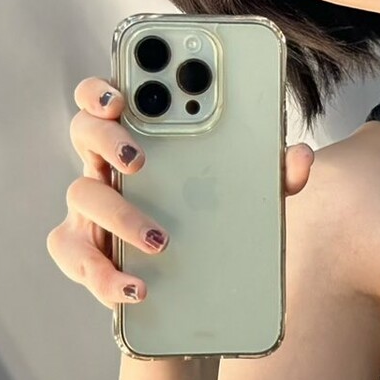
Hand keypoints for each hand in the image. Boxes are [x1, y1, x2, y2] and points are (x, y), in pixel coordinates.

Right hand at [47, 75, 315, 309]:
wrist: (197, 289)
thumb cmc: (212, 221)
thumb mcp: (247, 195)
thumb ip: (272, 175)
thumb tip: (300, 156)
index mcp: (138, 140)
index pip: (107, 98)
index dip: (102, 90)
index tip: (121, 95)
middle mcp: (106, 168)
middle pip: (84, 133)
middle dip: (107, 139)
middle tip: (139, 159)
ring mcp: (90, 210)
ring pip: (82, 196)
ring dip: (121, 217)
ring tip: (160, 240)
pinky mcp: (87, 255)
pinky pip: (80, 260)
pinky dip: (106, 276)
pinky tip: (138, 288)